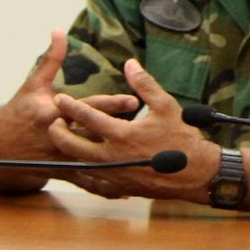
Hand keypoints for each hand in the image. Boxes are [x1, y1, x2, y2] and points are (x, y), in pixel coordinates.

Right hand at [0, 30, 138, 190]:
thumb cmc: (19, 111)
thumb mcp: (33, 84)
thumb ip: (51, 59)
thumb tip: (59, 31)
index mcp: (51, 113)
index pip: (85, 107)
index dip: (110, 105)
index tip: (134, 101)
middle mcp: (57, 136)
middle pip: (94, 134)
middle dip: (120, 132)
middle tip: (147, 131)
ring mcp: (58, 156)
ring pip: (92, 159)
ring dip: (117, 161)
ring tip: (142, 162)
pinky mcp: (60, 172)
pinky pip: (85, 181)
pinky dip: (104, 187)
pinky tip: (124, 191)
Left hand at [47, 58, 217, 200]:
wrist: (196, 174)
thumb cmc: (183, 138)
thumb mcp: (165, 105)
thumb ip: (144, 84)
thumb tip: (129, 63)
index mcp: (122, 134)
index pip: (87, 117)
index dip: (70, 106)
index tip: (59, 98)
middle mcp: (112, 156)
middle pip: (72, 145)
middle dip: (58, 132)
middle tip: (53, 122)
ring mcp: (113, 174)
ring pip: (79, 163)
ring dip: (68, 150)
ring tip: (64, 137)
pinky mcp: (118, 186)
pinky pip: (93, 178)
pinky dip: (84, 169)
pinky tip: (80, 160)